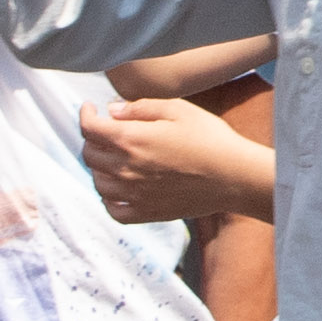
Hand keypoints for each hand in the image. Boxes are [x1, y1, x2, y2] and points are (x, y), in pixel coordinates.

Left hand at [80, 92, 279, 228]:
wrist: (235, 177)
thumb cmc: (211, 139)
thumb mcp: (179, 110)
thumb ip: (141, 107)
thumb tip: (113, 111)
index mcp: (131, 140)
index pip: (90, 128)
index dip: (86, 115)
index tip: (90, 110)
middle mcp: (126, 168)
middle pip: (90, 154)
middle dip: (93, 139)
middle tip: (106, 132)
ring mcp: (134, 194)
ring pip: (98, 182)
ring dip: (99, 168)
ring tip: (113, 160)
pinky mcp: (147, 212)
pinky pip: (113, 210)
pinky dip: (109, 199)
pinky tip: (118, 190)